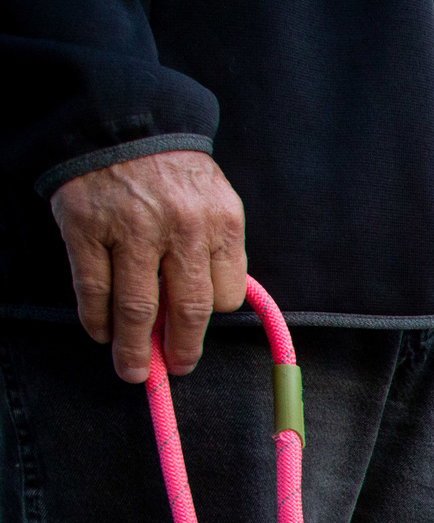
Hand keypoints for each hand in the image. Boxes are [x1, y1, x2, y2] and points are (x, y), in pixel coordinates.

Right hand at [49, 151, 247, 382]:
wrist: (120, 121)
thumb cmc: (172, 172)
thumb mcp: (214, 201)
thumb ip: (216, 249)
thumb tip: (210, 309)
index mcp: (221, 222)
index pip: (226, 294)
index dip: (209, 318)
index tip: (194, 331)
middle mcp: (181, 227)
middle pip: (187, 309)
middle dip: (181, 349)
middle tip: (174, 369)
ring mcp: (131, 227)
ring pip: (137, 307)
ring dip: (133, 346)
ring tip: (132, 369)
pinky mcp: (86, 225)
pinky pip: (93, 286)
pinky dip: (96, 318)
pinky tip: (99, 332)